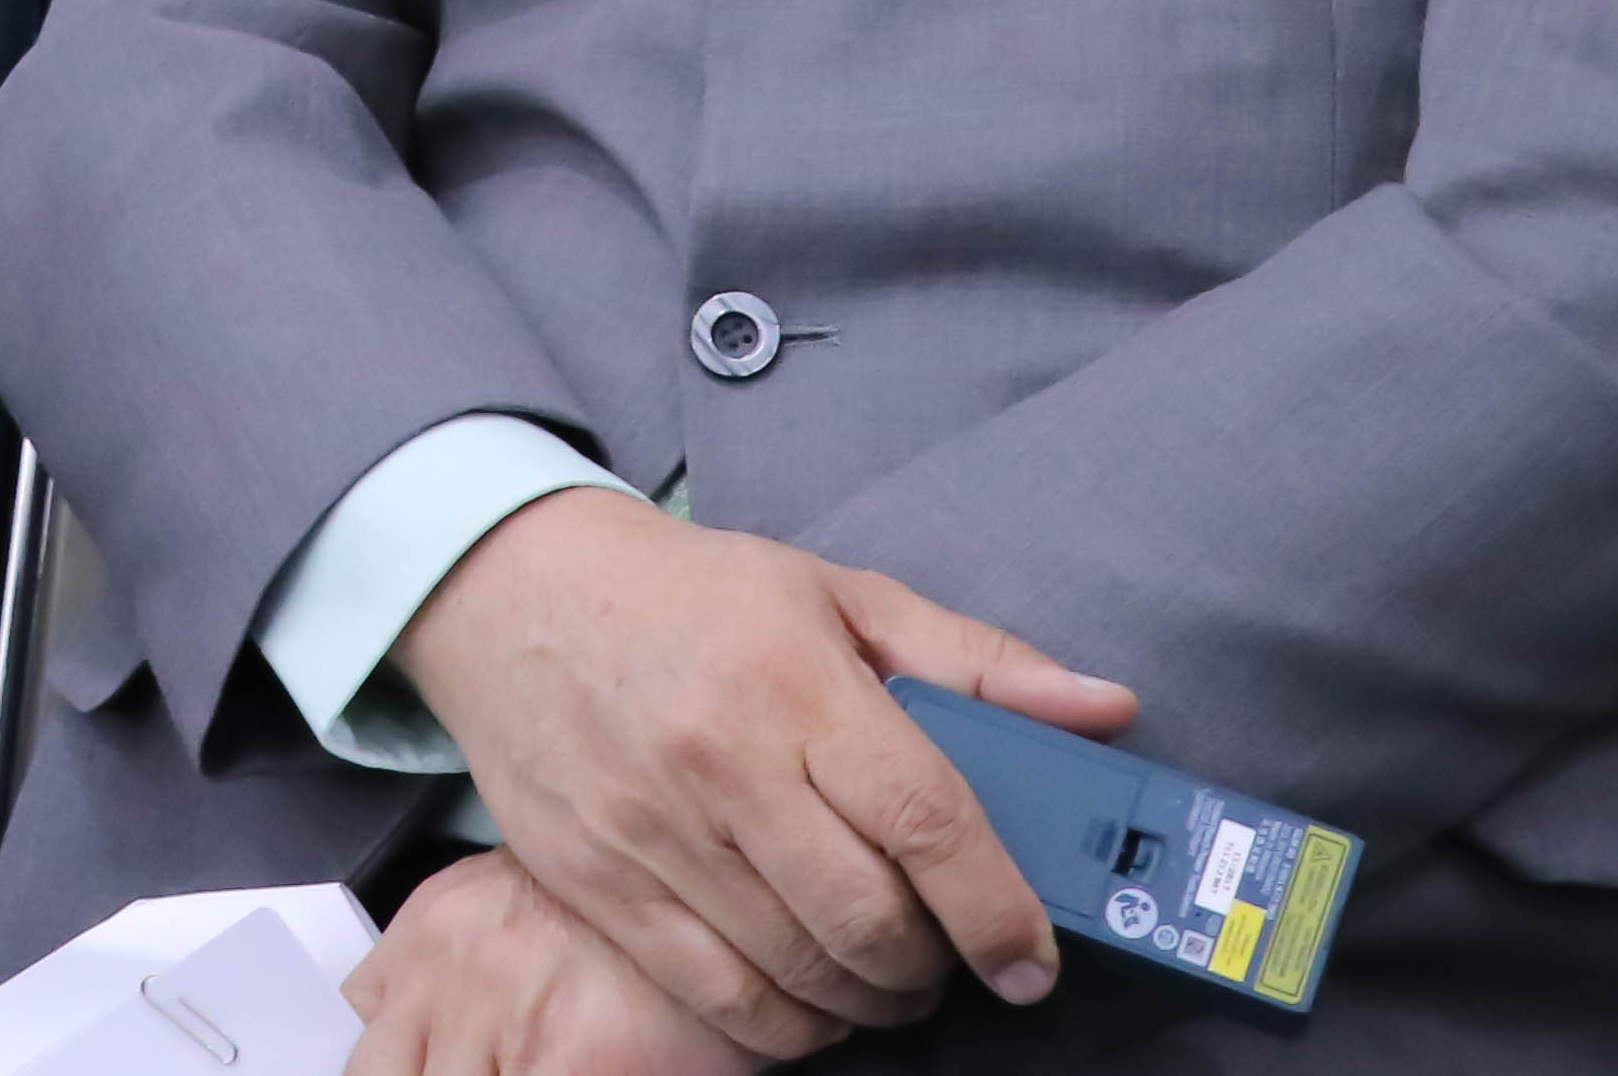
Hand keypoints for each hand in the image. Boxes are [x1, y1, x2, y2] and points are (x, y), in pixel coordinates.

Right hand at [389, 489, 1132, 1057]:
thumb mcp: (839, 594)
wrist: (511, 594)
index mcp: (794, 681)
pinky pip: (716, 997)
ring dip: (871, 1000)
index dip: (997, 908)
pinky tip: (812, 994)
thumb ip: (975, 659)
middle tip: (955, 959)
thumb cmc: (690, 595)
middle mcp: (722, 762)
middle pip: (868, 918)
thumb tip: (1105, 707)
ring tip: (889, 977)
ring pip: (797, 970)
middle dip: (936, 967)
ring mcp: (654, 833)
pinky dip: (786, 1023)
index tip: (1030, 957)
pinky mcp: (600, 885)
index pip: (926, 819)